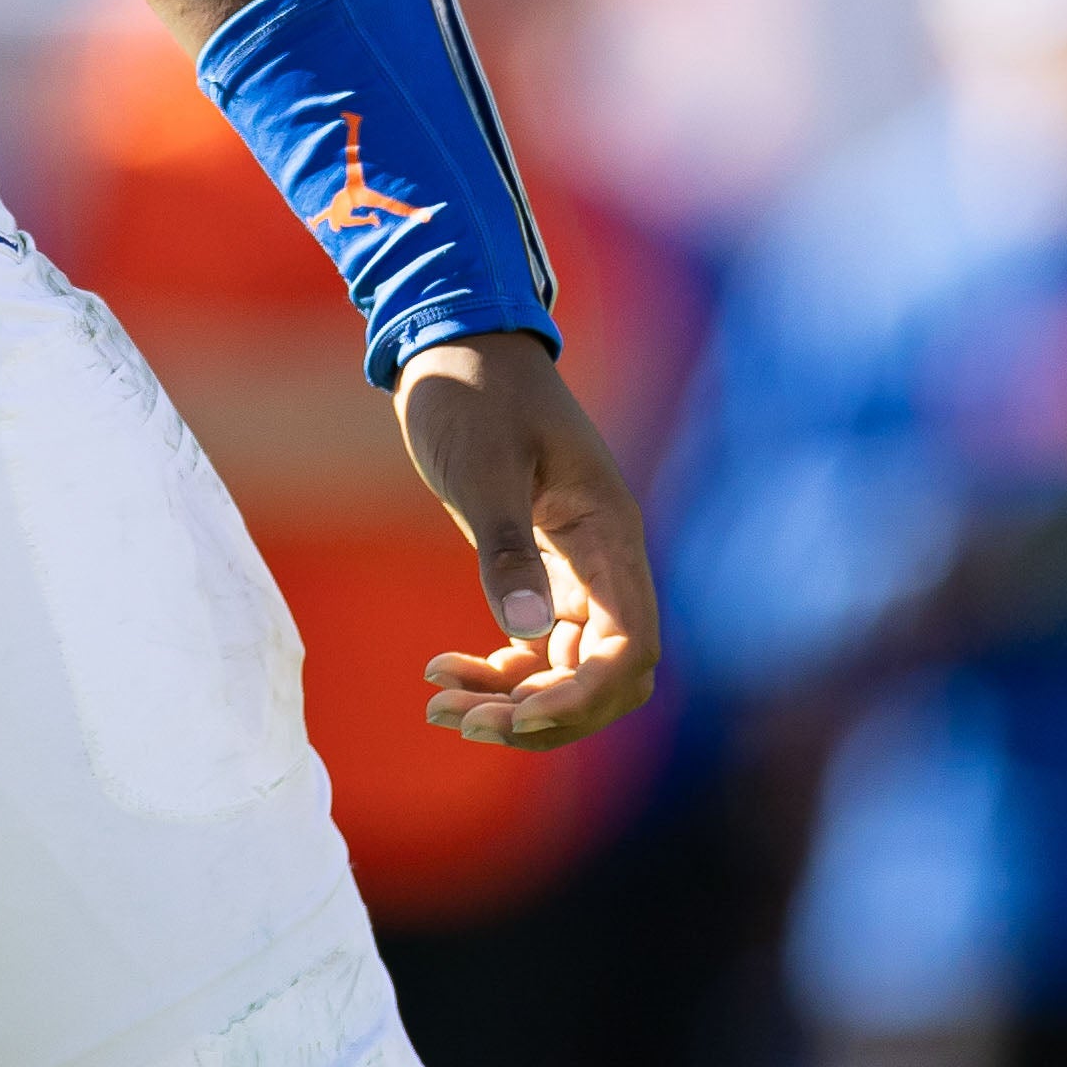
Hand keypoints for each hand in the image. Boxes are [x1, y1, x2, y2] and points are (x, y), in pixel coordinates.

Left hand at [395, 330, 657, 748]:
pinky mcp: (540, 570)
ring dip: (512, 702)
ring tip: (439, 709)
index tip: (516, 714)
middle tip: (464, 721)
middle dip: (544, 714)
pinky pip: (535, 648)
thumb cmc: (474, 393)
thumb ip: (505, 546)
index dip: (582, 696)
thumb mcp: (483, 466)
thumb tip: (525, 632)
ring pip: (565, 671)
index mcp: (609, 535)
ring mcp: (575, 570)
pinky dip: (498, 672)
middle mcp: (605, 561)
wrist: (454, 345)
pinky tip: (441, 671)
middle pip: (604, 677)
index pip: (627, 647)